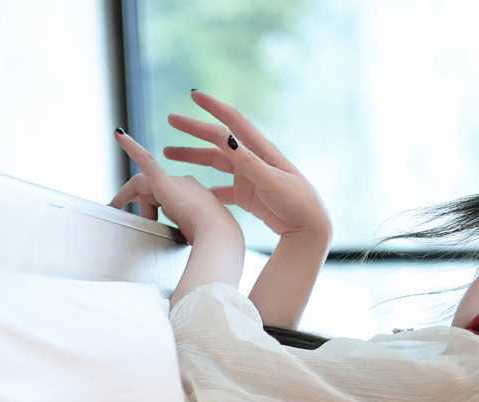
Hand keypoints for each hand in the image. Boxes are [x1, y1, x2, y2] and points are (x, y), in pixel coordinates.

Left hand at [108, 128, 238, 243]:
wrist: (218, 236)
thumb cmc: (211, 242)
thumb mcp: (195, 236)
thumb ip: (184, 232)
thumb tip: (178, 237)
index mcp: (194, 197)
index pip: (166, 200)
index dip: (154, 212)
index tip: (148, 224)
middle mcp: (185, 185)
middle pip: (153, 194)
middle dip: (141, 209)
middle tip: (127, 222)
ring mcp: (175, 181)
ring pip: (143, 185)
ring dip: (126, 196)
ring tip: (113, 206)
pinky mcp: (164, 181)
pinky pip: (145, 160)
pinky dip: (131, 147)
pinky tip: (119, 137)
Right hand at [163, 90, 331, 240]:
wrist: (309, 228)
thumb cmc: (296, 203)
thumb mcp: (270, 181)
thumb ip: (247, 160)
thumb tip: (225, 136)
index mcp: (259, 150)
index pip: (231, 121)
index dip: (212, 106)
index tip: (193, 95)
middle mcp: (252, 159)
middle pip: (217, 140)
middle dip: (193, 130)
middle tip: (170, 120)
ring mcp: (248, 177)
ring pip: (214, 162)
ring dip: (193, 157)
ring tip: (170, 154)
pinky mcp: (247, 196)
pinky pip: (221, 189)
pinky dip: (206, 188)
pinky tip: (191, 190)